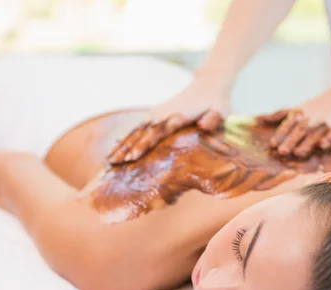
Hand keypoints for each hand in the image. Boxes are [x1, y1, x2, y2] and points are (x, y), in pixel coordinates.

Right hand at [108, 73, 231, 163]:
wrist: (209, 84)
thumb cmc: (217, 102)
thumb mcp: (221, 111)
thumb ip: (213, 119)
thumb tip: (203, 125)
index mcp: (177, 115)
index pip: (158, 132)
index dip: (145, 144)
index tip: (134, 156)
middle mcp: (164, 113)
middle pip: (142, 133)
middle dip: (127, 149)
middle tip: (115, 164)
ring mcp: (158, 113)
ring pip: (136, 131)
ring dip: (122, 145)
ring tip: (109, 161)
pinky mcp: (156, 114)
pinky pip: (138, 128)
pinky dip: (126, 138)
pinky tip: (117, 149)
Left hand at [257, 71, 330, 157]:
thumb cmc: (327, 100)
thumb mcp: (305, 105)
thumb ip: (284, 114)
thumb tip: (259, 119)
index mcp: (305, 110)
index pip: (290, 122)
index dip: (281, 133)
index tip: (272, 144)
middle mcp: (316, 114)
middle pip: (301, 129)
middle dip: (291, 140)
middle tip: (281, 152)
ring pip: (317, 132)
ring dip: (307, 143)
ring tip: (298, 153)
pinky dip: (329, 139)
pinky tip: (323, 146)